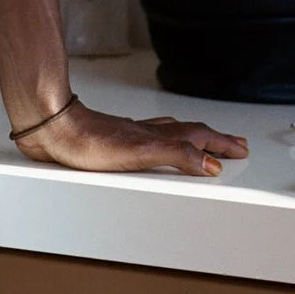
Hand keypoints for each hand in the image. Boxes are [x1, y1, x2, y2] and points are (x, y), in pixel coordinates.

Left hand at [11, 97, 248, 175]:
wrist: (53, 129)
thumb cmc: (89, 141)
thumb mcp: (142, 154)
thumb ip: (178, 156)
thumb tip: (211, 164)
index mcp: (159, 136)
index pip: (200, 138)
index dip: (222, 145)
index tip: (242, 150)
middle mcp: (148, 133)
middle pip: (189, 133)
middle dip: (213, 140)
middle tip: (232, 145)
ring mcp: (130, 135)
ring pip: (169, 134)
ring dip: (190, 139)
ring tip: (201, 144)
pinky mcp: (112, 142)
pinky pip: (147, 140)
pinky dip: (160, 142)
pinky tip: (149, 147)